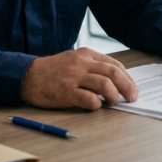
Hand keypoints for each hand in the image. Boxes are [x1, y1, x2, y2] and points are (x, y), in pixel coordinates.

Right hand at [20, 47, 138, 109]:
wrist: (28, 76)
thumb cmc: (53, 70)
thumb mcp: (75, 60)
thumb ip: (93, 67)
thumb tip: (116, 81)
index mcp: (87, 54)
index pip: (115, 65)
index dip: (128, 78)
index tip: (133, 88)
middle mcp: (82, 63)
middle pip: (114, 74)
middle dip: (128, 87)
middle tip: (133, 98)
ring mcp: (74, 77)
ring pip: (105, 85)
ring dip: (114, 97)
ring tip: (113, 103)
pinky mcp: (66, 91)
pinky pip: (89, 99)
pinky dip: (97, 104)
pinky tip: (95, 106)